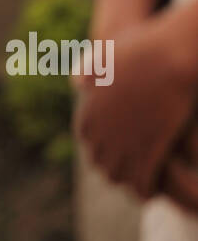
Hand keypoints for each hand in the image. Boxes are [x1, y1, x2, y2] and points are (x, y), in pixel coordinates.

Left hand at [75, 24, 197, 199]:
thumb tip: (75, 82)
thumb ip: (89, 71)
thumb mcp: (106, 57)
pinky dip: (146, 190)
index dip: (101, 146)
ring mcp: (123, 143)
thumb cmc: (141, 50)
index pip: (88, 140)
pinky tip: (153, 190)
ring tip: (141, 184)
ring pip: (118, 176)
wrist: (165, 56)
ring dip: (128, 181)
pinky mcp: (148, 151)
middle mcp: (100, 132)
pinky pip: (142, 182)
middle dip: (114, 166)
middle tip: (129, 171)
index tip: (112, 149)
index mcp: (88, 112)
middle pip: (101, 162)